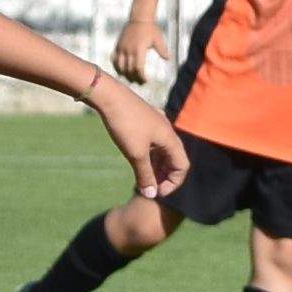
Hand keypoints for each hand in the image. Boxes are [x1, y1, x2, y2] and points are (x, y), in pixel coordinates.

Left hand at [94, 73, 187, 198]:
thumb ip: (145, 175)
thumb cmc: (125, 124)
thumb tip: (150, 195)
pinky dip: (150, 156)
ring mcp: (156, 125)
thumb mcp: (135, 154)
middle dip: (165, 177)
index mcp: (170, 138)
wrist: (109, 96)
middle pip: (174, 159)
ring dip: (156, 167)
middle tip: (150, 188)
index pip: (182, 166)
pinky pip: (154, 144)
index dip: (173, 183)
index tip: (157, 193)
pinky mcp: (145, 122)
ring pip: (163, 152)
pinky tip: (138, 162)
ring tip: (143, 179)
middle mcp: (167, 131)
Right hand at [109, 17, 160, 84]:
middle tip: (140, 83)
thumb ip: (163, 50)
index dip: (141, 77)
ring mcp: (122, 48)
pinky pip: (114, 60)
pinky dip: (117, 67)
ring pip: (120, 67)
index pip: (138, 69)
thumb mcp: (158, 39)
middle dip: (134, 78)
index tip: (146, 81)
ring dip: (125, 75)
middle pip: (129, 70)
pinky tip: (121, 71)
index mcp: (139, 50)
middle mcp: (129, 50)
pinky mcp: (118, 46)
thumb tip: (168, 59)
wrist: (139, 18)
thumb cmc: (151, 29)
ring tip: (131, 79)